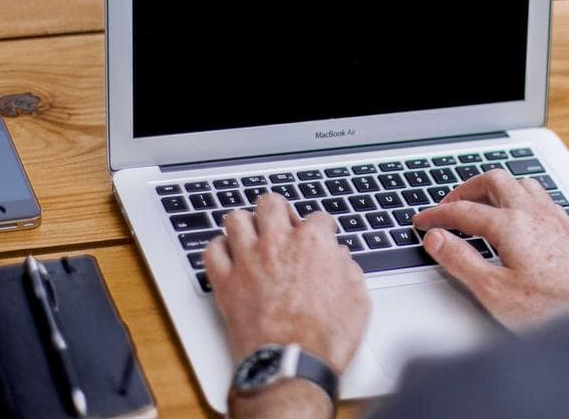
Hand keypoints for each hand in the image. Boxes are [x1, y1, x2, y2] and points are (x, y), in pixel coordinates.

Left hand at [204, 194, 370, 373]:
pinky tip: (230, 257)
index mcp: (313, 243)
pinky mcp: (225, 282)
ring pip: (236, 218)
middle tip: (284, 226)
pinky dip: (219, 250)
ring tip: (253, 237)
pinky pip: (212, 251)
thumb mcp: (357, 299)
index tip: (322, 237)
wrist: (291, 364)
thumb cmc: (325, 338)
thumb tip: (340, 258)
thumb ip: (348, 269)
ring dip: (246, 225)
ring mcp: (248, 261)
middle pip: (271, 203)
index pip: (318, 217)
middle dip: (279, 211)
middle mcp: (278, 244)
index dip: (323, 228)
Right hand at [413, 169, 568, 329]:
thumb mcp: (494, 290)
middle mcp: (533, 213)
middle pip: (493, 181)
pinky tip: (519, 214)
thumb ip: (461, 260)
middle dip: (466, 189)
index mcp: (511, 224)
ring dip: (495, 188)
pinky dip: (518, 196)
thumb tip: (436, 238)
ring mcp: (553, 218)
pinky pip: (539, 196)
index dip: (437, 214)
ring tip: (480, 203)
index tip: (422, 221)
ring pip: (519, 183)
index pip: (463, 210)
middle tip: (448, 205)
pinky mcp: (567, 228)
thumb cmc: (551, 307)